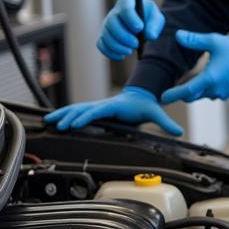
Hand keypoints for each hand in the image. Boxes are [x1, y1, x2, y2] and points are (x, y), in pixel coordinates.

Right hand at [43, 86, 182, 134]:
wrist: (140, 97)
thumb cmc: (144, 105)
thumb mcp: (155, 112)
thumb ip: (166, 123)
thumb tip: (179, 131)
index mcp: (115, 106)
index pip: (98, 111)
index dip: (86, 117)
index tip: (75, 123)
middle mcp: (103, 105)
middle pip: (82, 110)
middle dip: (69, 116)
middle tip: (57, 125)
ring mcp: (97, 107)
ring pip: (77, 109)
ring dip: (63, 114)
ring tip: (49, 121)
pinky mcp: (95, 111)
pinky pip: (77, 111)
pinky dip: (64, 114)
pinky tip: (53, 119)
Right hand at [98, 0, 164, 59]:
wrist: (142, 25)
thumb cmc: (149, 19)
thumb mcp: (156, 18)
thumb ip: (155, 26)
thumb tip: (150, 36)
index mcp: (126, 3)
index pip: (125, 8)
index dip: (131, 19)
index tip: (139, 28)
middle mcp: (113, 13)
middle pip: (112, 23)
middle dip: (124, 36)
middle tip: (136, 44)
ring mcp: (106, 25)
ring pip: (106, 35)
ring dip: (118, 46)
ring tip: (130, 50)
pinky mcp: (104, 36)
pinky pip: (101, 45)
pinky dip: (110, 52)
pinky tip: (122, 56)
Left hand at [161, 30, 228, 103]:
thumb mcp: (215, 41)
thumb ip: (194, 39)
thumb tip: (178, 35)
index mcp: (210, 78)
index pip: (186, 91)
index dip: (173, 94)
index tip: (162, 97)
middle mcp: (214, 89)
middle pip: (191, 96)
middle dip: (181, 93)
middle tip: (169, 91)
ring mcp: (221, 93)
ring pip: (200, 95)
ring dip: (193, 90)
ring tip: (185, 84)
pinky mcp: (227, 93)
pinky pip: (210, 94)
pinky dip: (204, 89)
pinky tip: (204, 79)